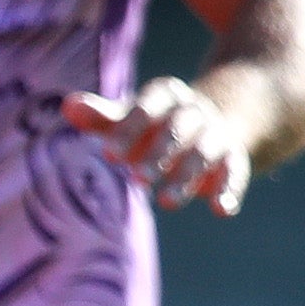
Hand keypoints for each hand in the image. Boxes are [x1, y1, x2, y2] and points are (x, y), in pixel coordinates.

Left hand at [62, 77, 249, 215]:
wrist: (207, 126)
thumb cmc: (150, 125)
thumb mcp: (125, 119)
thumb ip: (101, 116)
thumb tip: (69, 105)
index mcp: (167, 95)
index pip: (149, 106)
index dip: (130, 128)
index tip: (108, 154)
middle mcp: (195, 111)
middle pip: (179, 127)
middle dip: (159, 152)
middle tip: (136, 179)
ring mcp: (216, 134)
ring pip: (205, 151)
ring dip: (187, 176)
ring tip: (166, 204)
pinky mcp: (232, 159)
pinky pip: (235, 172)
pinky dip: (230, 191)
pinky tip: (221, 210)